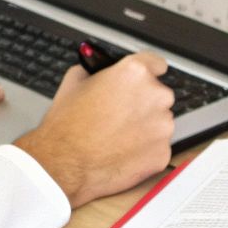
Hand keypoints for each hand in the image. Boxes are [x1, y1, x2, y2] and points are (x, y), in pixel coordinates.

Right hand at [13, 52, 174, 208]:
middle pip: (159, 95)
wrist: (64, 164)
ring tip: (118, 136)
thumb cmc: (67, 126)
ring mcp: (162, 126)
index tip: (147, 78)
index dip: (149, 72)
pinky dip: (145, 150)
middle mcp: (155, 96)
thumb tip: (100, 72)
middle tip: (120, 114)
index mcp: (135, 73)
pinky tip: (122, 151)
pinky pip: (158, 147)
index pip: (157, 63)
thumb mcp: (75, 81)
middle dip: (143, 103)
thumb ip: (96, 71)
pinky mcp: (162, 153)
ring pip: (160, 122)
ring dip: (145, 127)